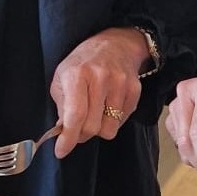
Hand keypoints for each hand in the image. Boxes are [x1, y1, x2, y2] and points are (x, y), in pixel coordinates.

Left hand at [49, 27, 146, 157]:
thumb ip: (62, 106)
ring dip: (99, 128)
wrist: (115, 44)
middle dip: (82, 134)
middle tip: (77, 128)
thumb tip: (63, 134)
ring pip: (109, 129)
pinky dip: (113, 120)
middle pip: (92, 127)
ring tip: (94, 114)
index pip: (75, 115)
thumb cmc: (83, 63)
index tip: (61, 151)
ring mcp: (120, 84)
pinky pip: (122, 122)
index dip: (68, 138)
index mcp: (77, 74)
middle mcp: (100, 78)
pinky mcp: (135, 90)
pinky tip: (108, 106)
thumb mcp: (62, 77)